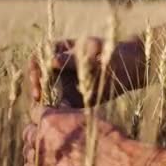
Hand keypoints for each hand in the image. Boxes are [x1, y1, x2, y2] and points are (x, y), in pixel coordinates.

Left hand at [22, 105, 137, 165]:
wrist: (114, 164)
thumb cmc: (105, 136)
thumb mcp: (87, 115)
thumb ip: (68, 112)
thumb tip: (61, 106)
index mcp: (49, 119)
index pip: (34, 111)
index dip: (42, 114)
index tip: (48, 118)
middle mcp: (40, 138)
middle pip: (28, 131)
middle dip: (37, 131)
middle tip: (48, 135)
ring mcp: (40, 159)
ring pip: (27, 150)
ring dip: (35, 149)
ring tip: (49, 151)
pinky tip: (46, 164)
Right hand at [28, 37, 144, 107]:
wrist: (131, 69)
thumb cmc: (113, 54)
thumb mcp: (94, 54)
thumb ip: (73, 60)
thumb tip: (52, 61)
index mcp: (60, 50)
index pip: (39, 58)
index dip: (34, 69)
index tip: (38, 80)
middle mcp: (59, 68)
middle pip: (38, 78)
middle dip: (36, 88)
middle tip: (39, 98)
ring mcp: (65, 83)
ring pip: (46, 94)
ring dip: (45, 102)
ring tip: (50, 108)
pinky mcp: (73, 99)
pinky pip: (60, 107)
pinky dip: (58, 111)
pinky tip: (63, 114)